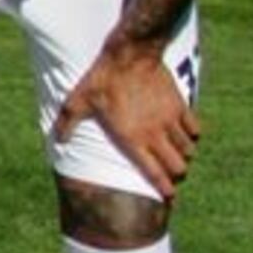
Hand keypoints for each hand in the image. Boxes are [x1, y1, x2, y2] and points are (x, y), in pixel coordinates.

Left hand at [53, 37, 198, 200]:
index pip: (154, 173)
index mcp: (132, 138)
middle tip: (171, 174)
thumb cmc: (102, 78)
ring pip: (188, 150)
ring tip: (176, 155)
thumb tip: (57, 140)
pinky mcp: (180, 106)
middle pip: (178, 167)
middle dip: (176, 174)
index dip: (163, 189)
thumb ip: (69, 122)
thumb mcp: (79, 100)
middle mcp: (155, 134)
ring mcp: (170, 120)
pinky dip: (193, 135)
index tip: (168, 198)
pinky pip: (195, 129)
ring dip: (184, 156)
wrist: (130, 53)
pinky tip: (185, 134)